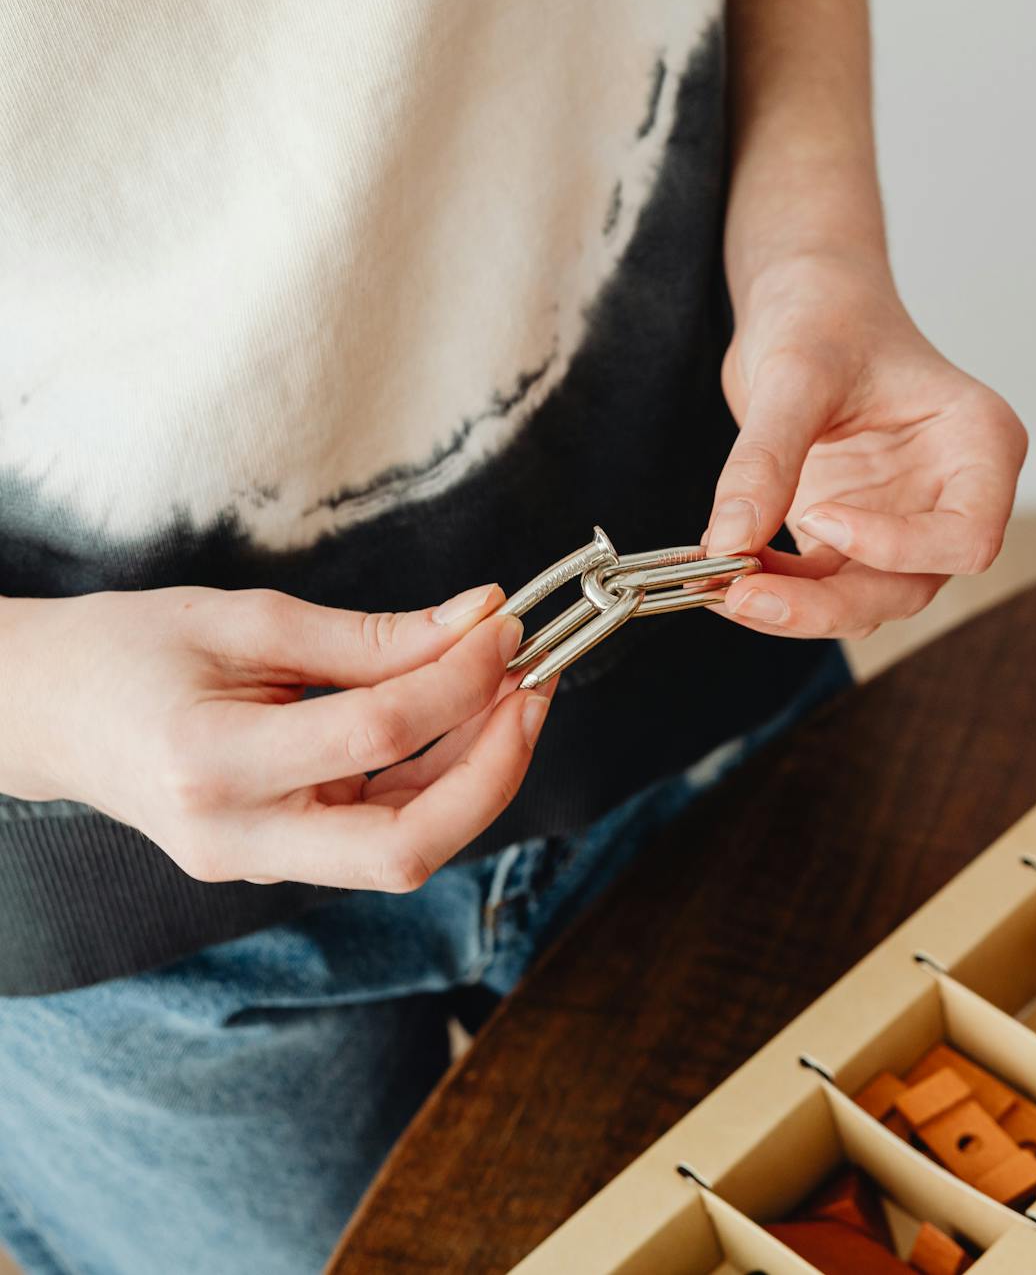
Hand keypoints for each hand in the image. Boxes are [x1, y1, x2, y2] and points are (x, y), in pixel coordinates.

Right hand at [0, 584, 553, 890]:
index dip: (462, 679)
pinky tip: (465, 722)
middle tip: (537, 686)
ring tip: (513, 691)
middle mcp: (238, 838)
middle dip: (496, 769)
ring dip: (479, 773)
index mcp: (213, 765)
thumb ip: (370, 636)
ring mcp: (260, 864)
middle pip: (407, 847)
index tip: (506, 626)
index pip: (377, 734)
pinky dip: (439, 782)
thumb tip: (480, 620)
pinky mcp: (281, 861)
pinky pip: (384, 835)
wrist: (44, 711)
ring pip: (407, 848)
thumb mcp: (246, 621)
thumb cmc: (129, 651)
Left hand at [700, 253, 1027, 638]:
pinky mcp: (853, 538)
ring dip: (796, 608)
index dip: (899, 548)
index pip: (968, 535)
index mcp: (980, 444)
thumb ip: (769, 456)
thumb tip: (730, 540)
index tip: (820, 517)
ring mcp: (904, 523)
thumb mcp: (796, 371)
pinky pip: (822, 588)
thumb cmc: (829, 311)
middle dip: (828, 603)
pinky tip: (725, 570)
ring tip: (723, 587)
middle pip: (911, 585)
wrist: (805, 301)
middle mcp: (953, 495)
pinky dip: (776, 590)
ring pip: (865, 601)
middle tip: (744, 594)